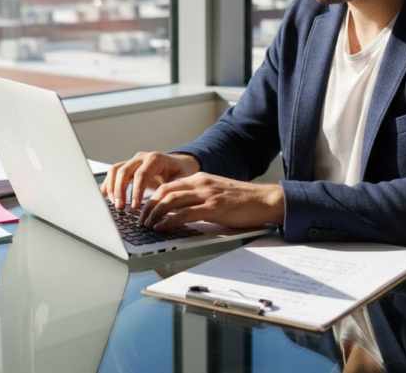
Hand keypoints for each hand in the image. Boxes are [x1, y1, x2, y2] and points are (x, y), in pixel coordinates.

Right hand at [101, 151, 200, 209]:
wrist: (180, 165)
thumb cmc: (182, 173)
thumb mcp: (183, 181)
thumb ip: (173, 190)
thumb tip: (163, 205)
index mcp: (156, 159)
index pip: (142, 174)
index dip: (136, 191)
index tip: (135, 206)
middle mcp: (142, 157)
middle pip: (125, 171)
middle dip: (120, 190)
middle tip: (120, 208)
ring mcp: (133, 161)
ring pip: (116, 170)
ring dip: (112, 188)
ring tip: (115, 204)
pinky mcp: (128, 167)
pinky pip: (113, 173)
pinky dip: (107, 183)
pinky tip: (104, 196)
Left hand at [137, 173, 283, 230]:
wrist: (264, 200)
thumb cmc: (242, 200)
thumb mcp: (217, 193)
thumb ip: (199, 197)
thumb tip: (181, 211)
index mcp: (200, 178)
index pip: (168, 186)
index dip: (153, 198)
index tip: (145, 210)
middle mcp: (201, 183)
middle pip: (165, 191)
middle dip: (149, 206)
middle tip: (141, 219)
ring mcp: (207, 194)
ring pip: (171, 201)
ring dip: (155, 214)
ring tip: (147, 225)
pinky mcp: (213, 208)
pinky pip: (185, 213)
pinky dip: (170, 220)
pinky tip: (162, 227)